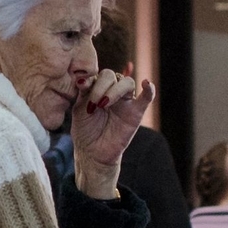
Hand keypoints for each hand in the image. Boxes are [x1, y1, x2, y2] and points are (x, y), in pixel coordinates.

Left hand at [67, 70, 151, 193]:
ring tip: (104, 105)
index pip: (98, 75)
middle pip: (112, 75)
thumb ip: (83, 93)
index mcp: (98, 88)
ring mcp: (126, 101)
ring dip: (115, 90)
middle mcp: (112, 92)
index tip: (82, 86)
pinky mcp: (136, 112)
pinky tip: (146, 83)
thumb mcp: (79, 109)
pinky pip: (147, 97)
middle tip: (94, 104)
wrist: (92, 153)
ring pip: (127, 83)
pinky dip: (149, 89)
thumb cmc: (85, 131)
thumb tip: (82, 78)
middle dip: (101, 87)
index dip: (90, 78)